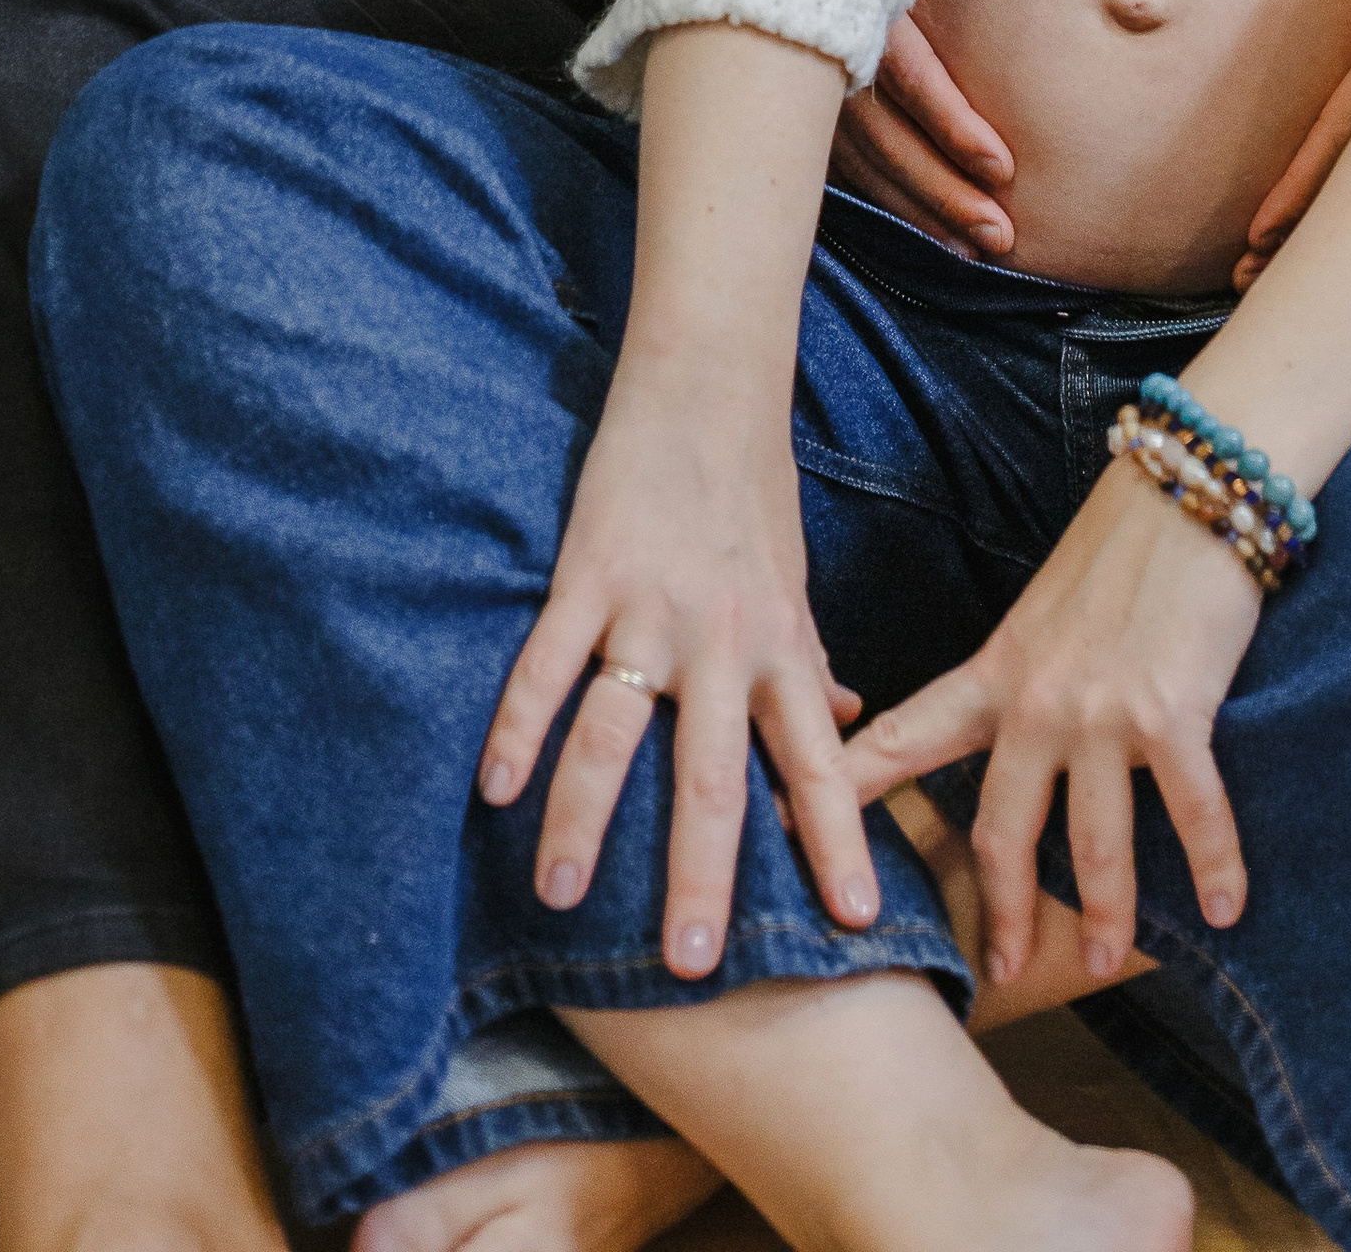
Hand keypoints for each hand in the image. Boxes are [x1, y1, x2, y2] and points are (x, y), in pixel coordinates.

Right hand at [476, 355, 875, 974]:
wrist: (706, 386)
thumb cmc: (752, 495)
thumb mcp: (795, 586)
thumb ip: (810, 663)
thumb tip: (849, 724)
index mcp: (780, 648)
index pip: (818, 763)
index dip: (838, 841)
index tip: (858, 921)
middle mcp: (723, 641)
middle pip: (713, 776)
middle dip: (704, 874)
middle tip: (694, 964)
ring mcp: (651, 610)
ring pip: (618, 734)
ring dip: (587, 820)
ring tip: (564, 897)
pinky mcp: (588, 573)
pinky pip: (547, 662)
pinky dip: (517, 724)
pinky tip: (492, 787)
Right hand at [829, 0, 1018, 253]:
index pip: (904, 72)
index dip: (951, 120)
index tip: (1002, 164)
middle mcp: (823, 49)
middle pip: (885, 138)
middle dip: (942, 189)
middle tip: (1002, 235)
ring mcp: (804, 86)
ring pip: (862, 164)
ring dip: (920, 209)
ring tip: (980, 249)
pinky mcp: (798, 105)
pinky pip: (842, 166)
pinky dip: (887, 201)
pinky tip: (929, 235)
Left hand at [842, 453, 1262, 987]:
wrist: (1190, 487)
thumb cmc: (1126, 541)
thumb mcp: (1049, 608)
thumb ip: (1026, 669)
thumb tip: (1014, 718)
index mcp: (997, 670)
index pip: (906, 739)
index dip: (850, 792)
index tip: (791, 837)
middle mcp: (1037, 699)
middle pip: (1000, 827)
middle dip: (998, 907)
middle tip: (1000, 967)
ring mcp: (1102, 710)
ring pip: (1090, 841)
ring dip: (1101, 913)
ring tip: (1102, 962)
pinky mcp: (1172, 712)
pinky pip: (1192, 811)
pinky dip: (1214, 866)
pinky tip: (1226, 910)